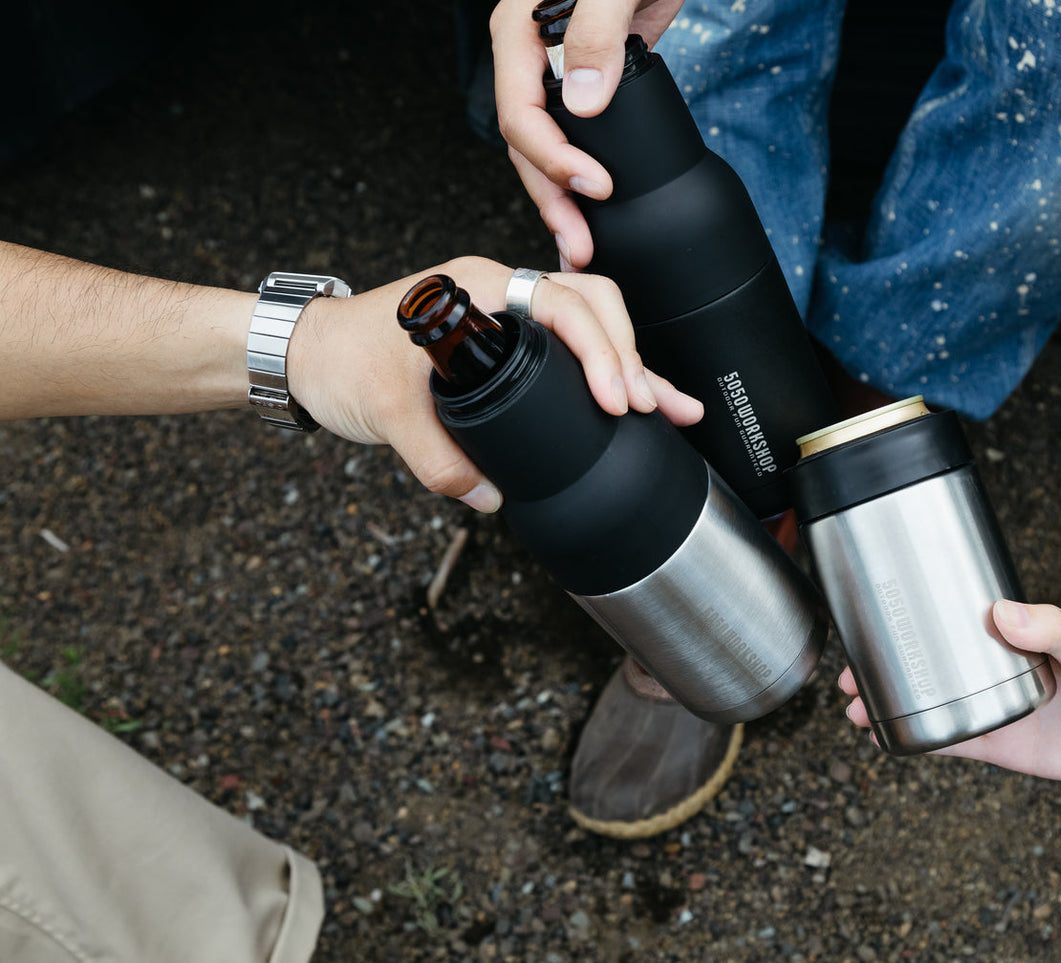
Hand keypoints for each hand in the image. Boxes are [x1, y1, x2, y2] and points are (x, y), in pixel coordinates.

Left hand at [288, 256, 701, 511]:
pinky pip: (568, 350)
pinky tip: (637, 405)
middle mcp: (500, 294)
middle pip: (593, 304)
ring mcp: (507, 316)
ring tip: (673, 410)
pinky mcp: (506, 343)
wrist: (307, 353)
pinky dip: (604, 375)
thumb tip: (489, 498)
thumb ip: (438, 459)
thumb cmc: (340, 358)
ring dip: (631, 364)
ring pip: (590, 323)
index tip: (620, 398)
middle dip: (631, 355)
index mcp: (478, 289)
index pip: (563, 304)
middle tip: (650, 408)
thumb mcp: (385, 412)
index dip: (601, 350)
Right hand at [491, 0, 684, 269]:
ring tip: (581, 247)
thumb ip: (597, 31)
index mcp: (521, 29)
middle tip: (580, 245)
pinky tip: (590, 212)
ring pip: (546, 148)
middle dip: (553, 199)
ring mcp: (559, 71)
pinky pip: (574, 139)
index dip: (554, 159)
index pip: (520, 112)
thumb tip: (583, 100)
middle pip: (527, 143)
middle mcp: (531, 55)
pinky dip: (580, 177)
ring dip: (562, 201)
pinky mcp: (591, 81)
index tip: (594, 187)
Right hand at [839, 600, 1060, 786]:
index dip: (913, 622)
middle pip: (931, 665)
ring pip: (934, 704)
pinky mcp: (1008, 747)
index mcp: (1017, 637)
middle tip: (849, 673)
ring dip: (895, 706)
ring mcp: (1000, 709)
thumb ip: (1051, 628)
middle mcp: (1000, 671)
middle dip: (887, 667)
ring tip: (856, 708)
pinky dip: (923, 742)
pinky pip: (956, 743)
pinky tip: (889, 739)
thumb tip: (1003, 612)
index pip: (954, 623)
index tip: (876, 619)